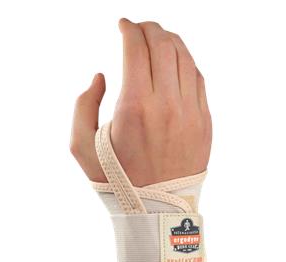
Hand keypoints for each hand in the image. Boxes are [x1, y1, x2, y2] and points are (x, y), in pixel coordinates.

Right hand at [70, 19, 211, 186]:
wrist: (156, 212)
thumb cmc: (116, 182)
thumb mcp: (81, 148)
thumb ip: (82, 106)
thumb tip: (101, 77)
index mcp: (135, 107)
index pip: (137, 48)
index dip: (129, 29)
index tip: (122, 25)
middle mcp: (167, 105)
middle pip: (164, 45)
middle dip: (149, 28)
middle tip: (140, 28)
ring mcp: (191, 113)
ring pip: (185, 58)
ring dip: (170, 41)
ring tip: (158, 39)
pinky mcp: (204, 123)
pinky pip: (198, 80)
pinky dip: (186, 63)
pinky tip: (175, 62)